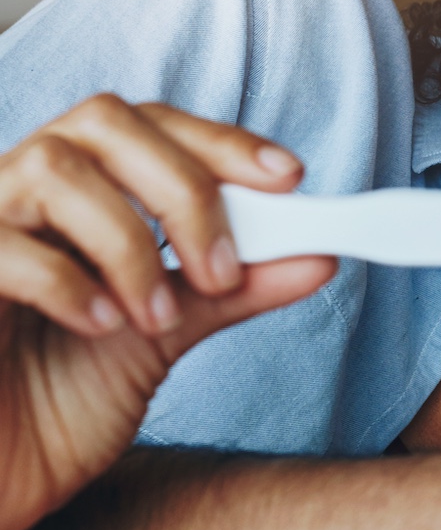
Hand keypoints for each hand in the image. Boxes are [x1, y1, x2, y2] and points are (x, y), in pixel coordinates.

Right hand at [0, 95, 335, 529]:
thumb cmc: (51, 405)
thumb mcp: (161, 338)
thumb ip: (232, 290)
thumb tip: (319, 255)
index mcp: (75, 195)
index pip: (149, 126)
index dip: (220, 141)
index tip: (289, 178)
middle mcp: (19, 194)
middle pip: (106, 123)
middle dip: (184, 188)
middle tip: (221, 270)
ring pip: (55, 168)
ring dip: (129, 242)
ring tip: (155, 318)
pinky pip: (0, 243)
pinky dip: (66, 279)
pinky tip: (100, 326)